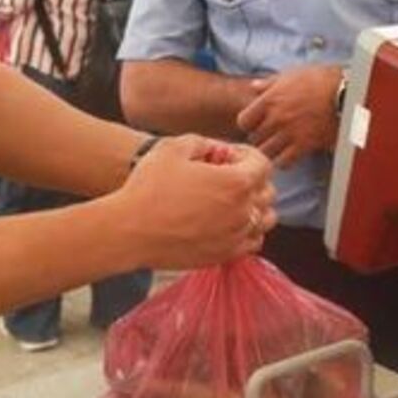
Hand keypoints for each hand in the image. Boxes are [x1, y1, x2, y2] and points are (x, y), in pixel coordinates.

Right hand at [118, 136, 275, 268]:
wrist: (130, 231)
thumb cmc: (149, 187)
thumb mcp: (173, 148)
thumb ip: (204, 142)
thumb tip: (219, 150)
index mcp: (236, 183)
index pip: (263, 164)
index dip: (246, 155)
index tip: (227, 156)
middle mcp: (243, 212)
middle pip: (268, 191)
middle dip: (252, 178)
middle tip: (225, 175)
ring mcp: (235, 237)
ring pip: (265, 220)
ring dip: (254, 206)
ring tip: (230, 200)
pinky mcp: (224, 255)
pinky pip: (252, 243)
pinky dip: (247, 231)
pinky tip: (226, 222)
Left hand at [235, 65, 342, 168]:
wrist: (345, 93)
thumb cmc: (320, 79)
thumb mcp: (292, 74)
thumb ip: (270, 82)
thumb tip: (254, 87)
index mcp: (269, 100)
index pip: (243, 121)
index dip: (248, 124)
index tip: (255, 124)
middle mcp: (275, 118)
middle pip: (254, 138)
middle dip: (260, 137)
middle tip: (268, 136)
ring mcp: (289, 133)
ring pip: (266, 152)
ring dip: (270, 150)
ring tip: (277, 148)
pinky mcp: (304, 146)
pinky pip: (284, 162)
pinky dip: (284, 161)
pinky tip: (289, 155)